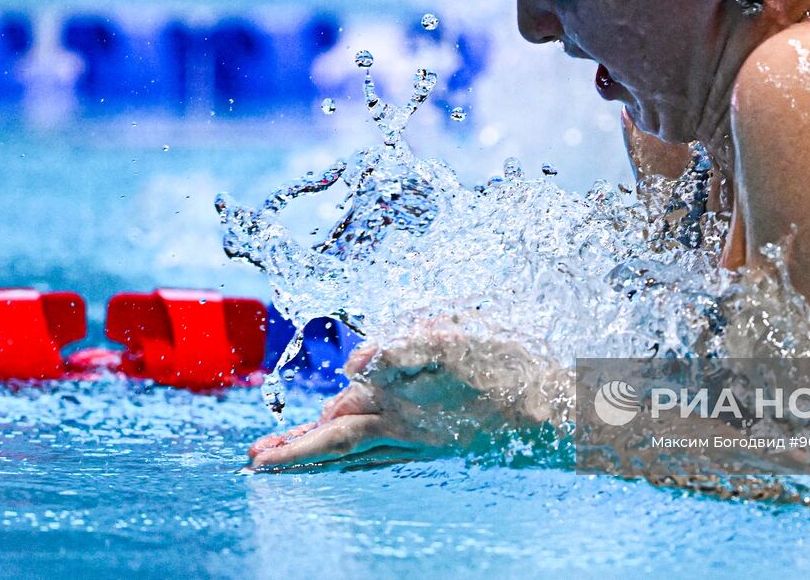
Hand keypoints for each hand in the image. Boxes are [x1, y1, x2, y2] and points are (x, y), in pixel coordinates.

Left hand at [248, 321, 559, 470]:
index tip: (259, 461)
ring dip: (321, 458)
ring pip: (360, 453)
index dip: (297, 443)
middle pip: (339, 445)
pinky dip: (359, 458)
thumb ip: (399, 350)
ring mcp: (423, 438)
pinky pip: (385, 454)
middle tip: (256, 465)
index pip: (335, 428)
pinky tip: (356, 457)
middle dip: (297, 454)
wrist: (553, 411)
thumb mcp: (452, 344)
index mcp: (401, 408)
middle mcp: (405, 430)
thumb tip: (353, 362)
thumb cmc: (505, 372)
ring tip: (289, 464)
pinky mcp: (441, 438)